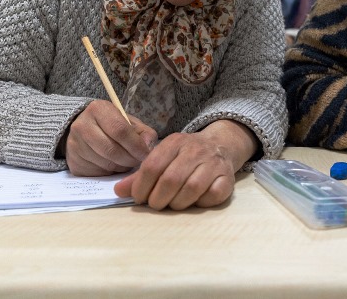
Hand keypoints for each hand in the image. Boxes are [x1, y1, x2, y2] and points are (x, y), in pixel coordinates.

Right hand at [64, 100, 156, 175]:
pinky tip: (113, 165)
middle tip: (138, 161)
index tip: (146, 153)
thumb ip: (143, 132)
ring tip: (126, 161)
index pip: (120, 130)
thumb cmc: (111, 125)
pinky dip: (110, 172)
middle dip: (130, 159)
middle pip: (111, 150)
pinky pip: (97, 173)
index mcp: (98, 109)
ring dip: (121, 166)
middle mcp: (82, 125)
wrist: (83, 129)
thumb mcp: (129, 121)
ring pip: (105, 163)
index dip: (136, 145)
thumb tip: (148, 147)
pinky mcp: (73, 162)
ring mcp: (74, 145)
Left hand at [115, 119, 257, 209]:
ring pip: (192, 189)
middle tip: (155, 204)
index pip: (152, 166)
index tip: (138, 198)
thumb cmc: (184, 156)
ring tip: (173, 204)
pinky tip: (195, 201)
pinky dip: (201, 203)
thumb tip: (118, 191)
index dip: (141, 187)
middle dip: (158, 199)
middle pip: (171, 180)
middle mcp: (195, 150)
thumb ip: (141, 175)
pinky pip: (213, 195)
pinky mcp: (227, 177)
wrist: (220, 145)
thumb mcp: (163, 157)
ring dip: (178, 203)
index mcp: (175, 142)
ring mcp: (213, 163)